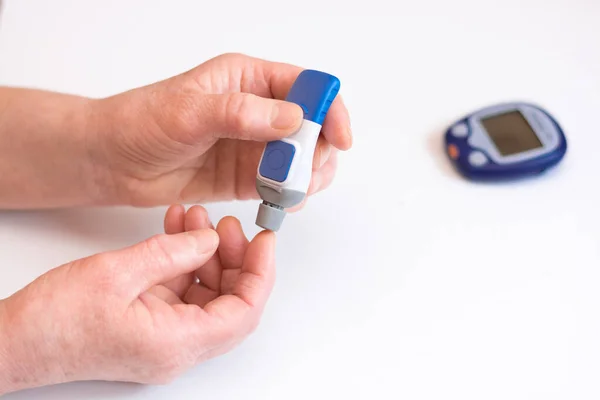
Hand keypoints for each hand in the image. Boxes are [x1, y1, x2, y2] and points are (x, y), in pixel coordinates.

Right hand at [0, 206, 274, 393]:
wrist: (15, 343)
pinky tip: (177, 233)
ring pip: (207, 296)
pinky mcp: (151, 327)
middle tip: (226, 225)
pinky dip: (184, 263)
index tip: (265, 240)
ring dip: (206, 256)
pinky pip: (182, 293)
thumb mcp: (118, 272)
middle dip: (234, 259)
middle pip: (231, 304)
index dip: (260, 273)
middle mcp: (177, 348)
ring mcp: (165, 339)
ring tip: (195, 219)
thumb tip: (210, 240)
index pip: (244, 312)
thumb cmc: (54, 321)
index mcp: (175, 342)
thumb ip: (173, 252)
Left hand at [91, 53, 351, 206]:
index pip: (305, 85)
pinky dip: (291, 194)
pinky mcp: (244, 177)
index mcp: (247, 80)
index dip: (330, 108)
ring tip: (294, 190)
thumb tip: (293, 119)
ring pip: (302, 158)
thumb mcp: (189, 111)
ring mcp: (252, 146)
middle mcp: (256, 111)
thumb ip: (241, 114)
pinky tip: (283, 201)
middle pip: (312, 126)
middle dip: (319, 150)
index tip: (339, 137)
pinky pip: (281, 184)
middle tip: (306, 172)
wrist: (112, 161)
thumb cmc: (142, 122)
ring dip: (308, 175)